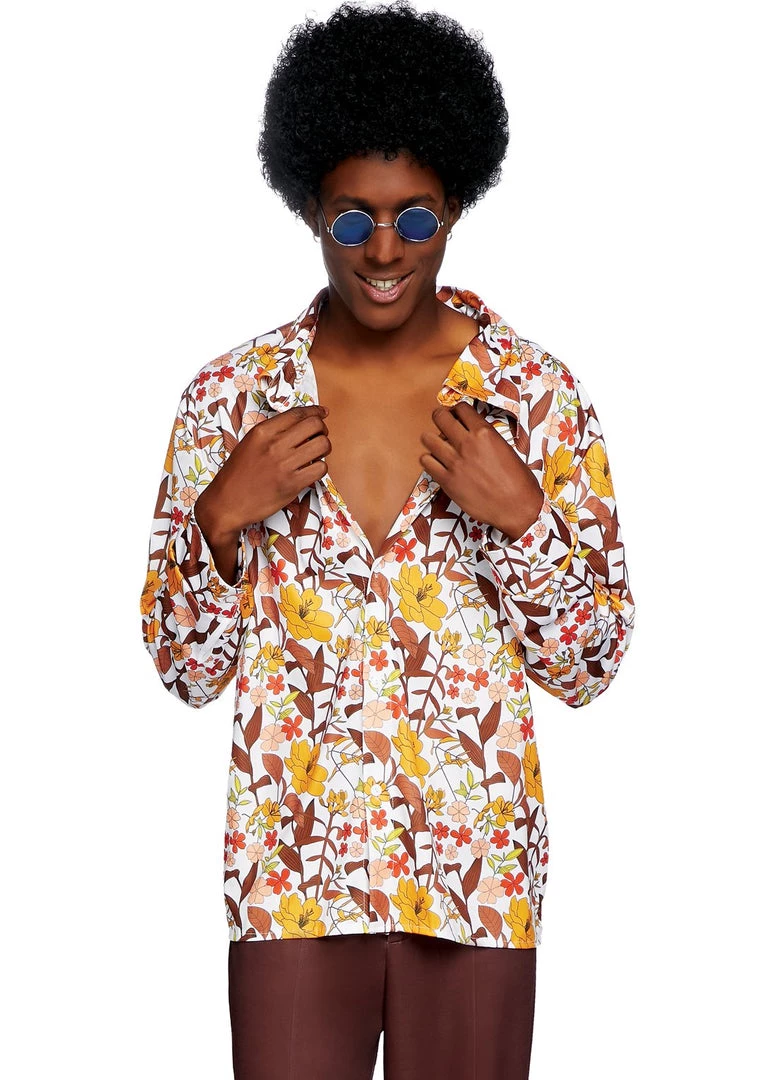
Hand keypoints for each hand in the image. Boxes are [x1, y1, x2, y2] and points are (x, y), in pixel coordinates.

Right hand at [195, 403, 330, 543]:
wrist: (227, 503)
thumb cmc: (237, 475)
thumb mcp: (249, 444)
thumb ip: (271, 433)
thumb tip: (298, 425)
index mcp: (262, 432)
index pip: (297, 413)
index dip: (315, 411)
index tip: (322, 413)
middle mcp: (274, 445)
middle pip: (315, 425)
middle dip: (322, 430)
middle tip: (319, 436)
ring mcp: (284, 464)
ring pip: (322, 445)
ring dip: (324, 449)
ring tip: (316, 455)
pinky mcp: (292, 484)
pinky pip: (320, 468)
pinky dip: (320, 468)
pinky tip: (312, 470)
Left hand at [419, 401, 543, 541]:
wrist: (517, 508)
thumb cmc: (518, 481)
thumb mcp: (506, 449)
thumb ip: (486, 438)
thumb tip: (472, 434)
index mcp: (485, 433)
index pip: (461, 408)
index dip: (456, 410)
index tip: (455, 415)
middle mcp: (467, 444)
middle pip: (440, 417)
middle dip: (440, 417)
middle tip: (442, 423)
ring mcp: (455, 462)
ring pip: (428, 438)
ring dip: (431, 439)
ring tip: (438, 444)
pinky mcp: (447, 480)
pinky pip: (426, 461)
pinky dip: (429, 460)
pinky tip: (437, 463)